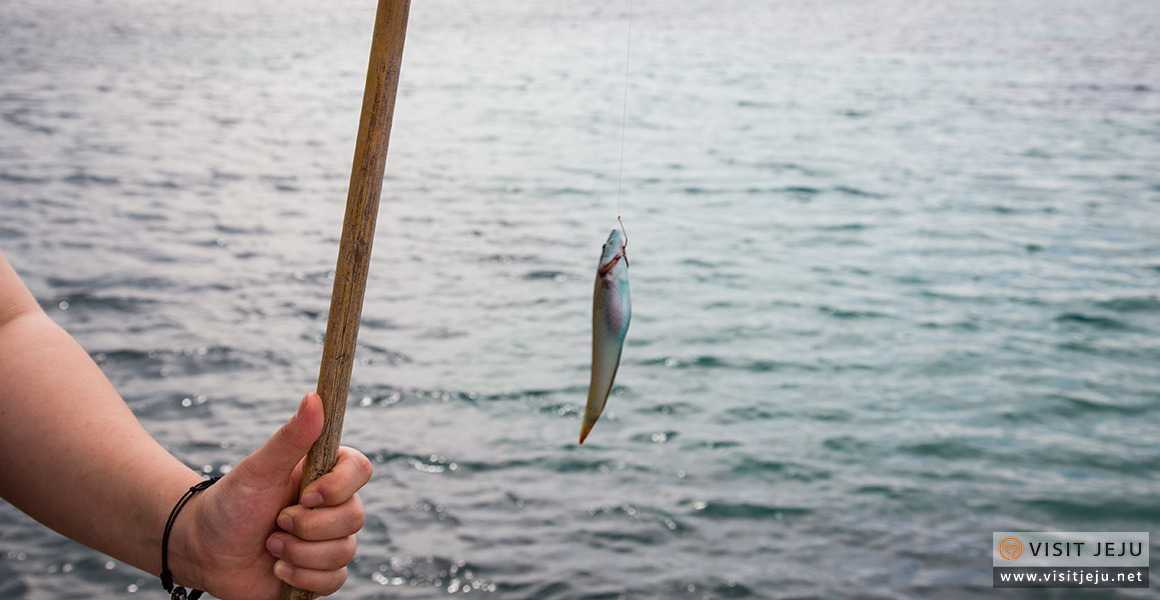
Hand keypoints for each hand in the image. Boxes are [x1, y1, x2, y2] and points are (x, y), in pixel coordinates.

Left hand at [171, 393, 372, 598]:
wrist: (204, 551)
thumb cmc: (229, 503)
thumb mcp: (257, 470)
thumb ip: (290, 437)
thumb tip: (315, 396)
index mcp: (324, 474)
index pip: (361, 470)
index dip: (339, 487)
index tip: (305, 495)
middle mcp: (332, 506)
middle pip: (355, 516)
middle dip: (308, 527)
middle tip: (275, 524)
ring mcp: (328, 541)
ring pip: (344, 551)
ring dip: (300, 553)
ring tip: (270, 547)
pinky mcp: (321, 573)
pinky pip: (335, 580)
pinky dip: (302, 577)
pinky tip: (277, 570)